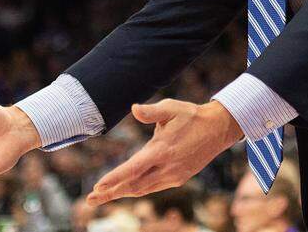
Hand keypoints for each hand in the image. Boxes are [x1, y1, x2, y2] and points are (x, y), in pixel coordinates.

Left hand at [86, 99, 242, 205]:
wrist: (217, 130)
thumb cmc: (191, 116)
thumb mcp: (171, 108)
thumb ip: (151, 111)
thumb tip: (134, 109)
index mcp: (162, 150)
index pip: (134, 168)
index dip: (115, 178)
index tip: (98, 186)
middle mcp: (167, 167)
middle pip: (134, 185)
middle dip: (111, 193)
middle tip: (90, 199)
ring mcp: (174, 175)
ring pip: (142, 189)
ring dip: (122, 192)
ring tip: (102, 196)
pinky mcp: (178, 178)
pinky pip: (152, 187)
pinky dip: (137, 189)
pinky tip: (126, 188)